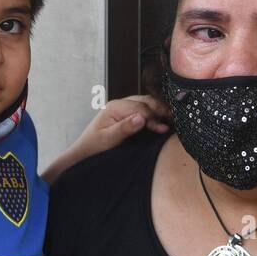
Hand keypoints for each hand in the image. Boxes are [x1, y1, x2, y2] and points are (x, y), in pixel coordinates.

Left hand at [40, 94, 171, 184]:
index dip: (154, 117)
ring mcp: (122, 108)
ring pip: (145, 103)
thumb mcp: (108, 140)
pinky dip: (153, 114)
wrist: (82, 154)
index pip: (141, 108)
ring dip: (158, 111)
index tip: (164, 129)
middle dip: (160, 110)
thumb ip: (125, 128)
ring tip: (171, 120)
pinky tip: (161, 122)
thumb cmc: (93, 148)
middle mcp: (119, 104)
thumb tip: (142, 118)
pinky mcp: (124, 115)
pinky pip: (142, 110)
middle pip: (145, 101)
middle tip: (174, 121)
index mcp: (115, 107)